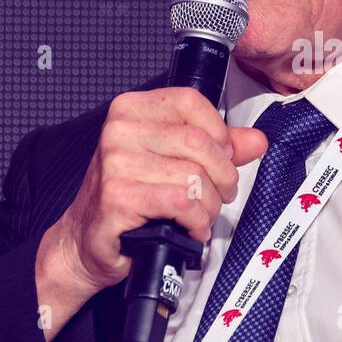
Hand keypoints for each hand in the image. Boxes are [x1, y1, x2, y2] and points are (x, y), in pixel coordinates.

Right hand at [36, 88, 267, 336]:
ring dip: (209, 204)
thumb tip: (255, 140)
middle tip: (220, 194)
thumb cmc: (128, 198)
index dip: (219, 132)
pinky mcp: (119, 195)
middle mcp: (120, 130)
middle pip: (199, 142)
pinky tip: (190, 227)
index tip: (223, 156)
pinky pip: (181, 202)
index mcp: (131, 110)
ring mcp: (116, 162)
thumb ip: (216, 147)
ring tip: (200, 214)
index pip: (191, 102)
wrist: (85, 240)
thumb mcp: (172, 162)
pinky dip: (196, 220)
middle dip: (222, 175)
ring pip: (194, 176)